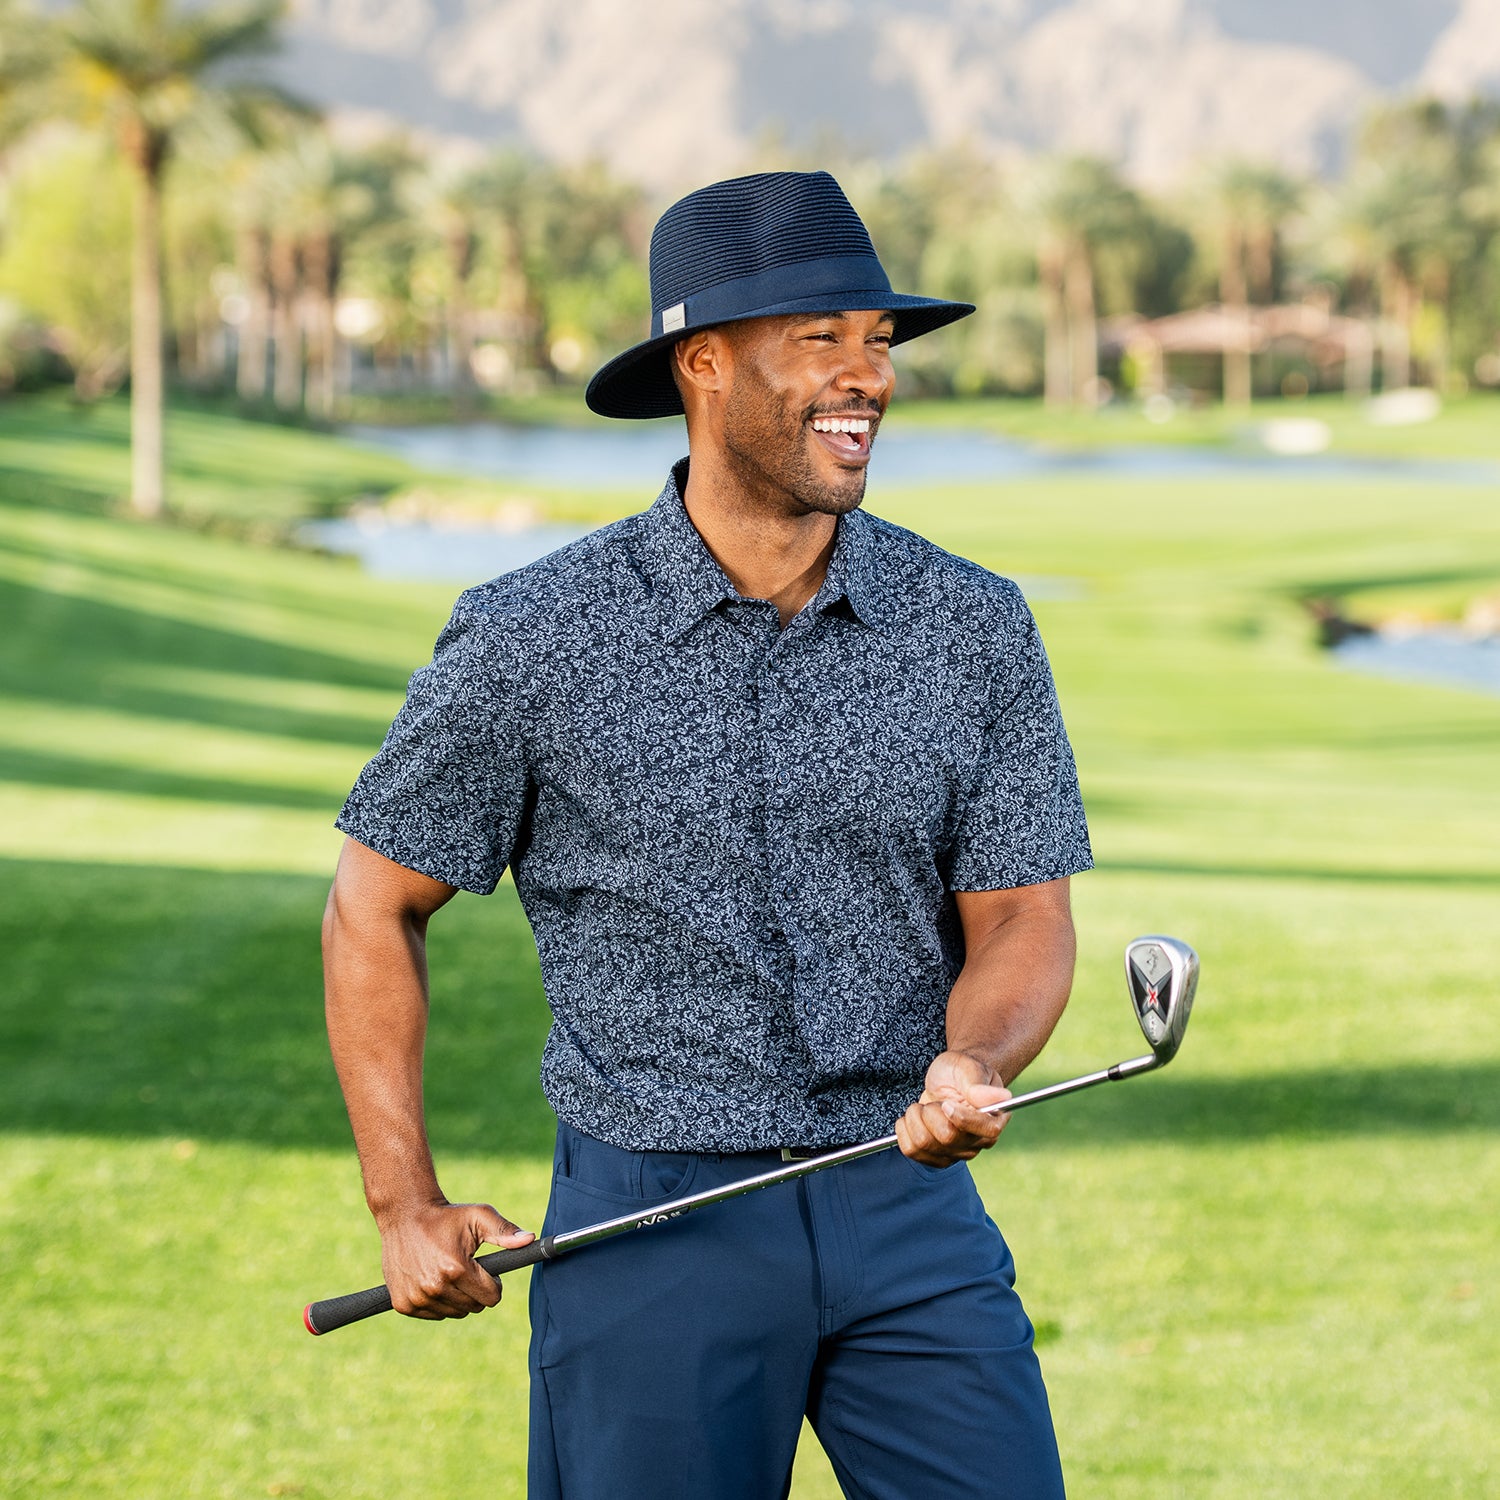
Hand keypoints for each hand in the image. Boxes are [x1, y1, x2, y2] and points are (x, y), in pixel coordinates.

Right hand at [376, 1200, 533, 1319]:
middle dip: (476, 1290)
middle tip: (467, 1268)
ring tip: (449, 1271)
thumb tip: (530, 1239)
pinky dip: (438, 1301)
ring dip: (457, 1297)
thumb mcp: (478, 1216)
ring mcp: (417, 1298)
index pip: (491, 1297)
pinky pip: (434, 1314)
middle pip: (473, 1307)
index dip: (493, 1284)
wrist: (405, 1215)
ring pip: (454, 1313)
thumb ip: (505, 1231)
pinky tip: (432, 1278)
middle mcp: (435, 1287)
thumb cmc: (447, 1216)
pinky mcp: (403, 1304)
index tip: (484, 1269)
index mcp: (456, 1269)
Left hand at [894, 1050, 1011, 1167]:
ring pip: (924, 1144)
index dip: (962, 1118)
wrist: (946, 1079)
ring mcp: (957, 1153)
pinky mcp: (936, 1158)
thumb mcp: (967, 1068)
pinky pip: (911, 1151)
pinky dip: (904, 1130)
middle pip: (947, 1138)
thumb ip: (978, 1084)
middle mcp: (978, 1141)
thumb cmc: (959, 1072)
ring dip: (916, 1119)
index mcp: (995, 1119)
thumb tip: (1003, 1097)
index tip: (946, 1103)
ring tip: (925, 1107)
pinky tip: (914, 1119)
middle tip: (936, 1101)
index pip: (986, 1131)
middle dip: (931, 1112)